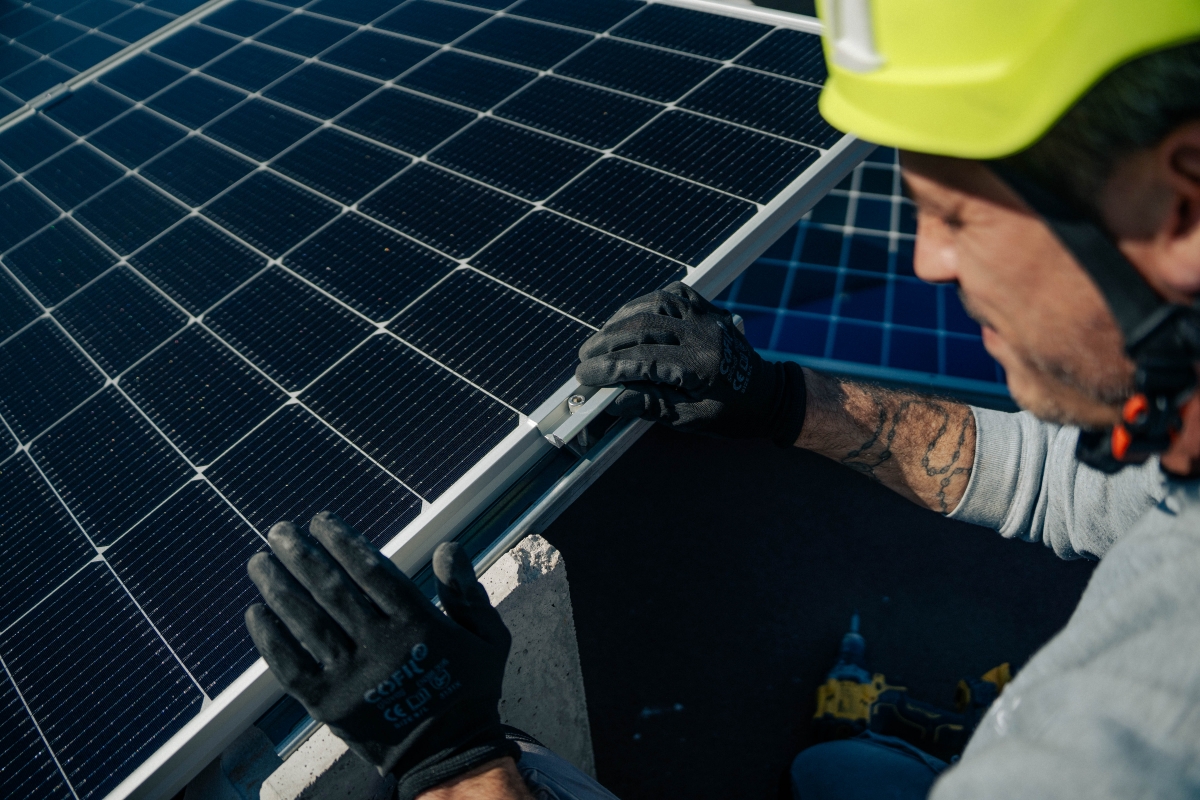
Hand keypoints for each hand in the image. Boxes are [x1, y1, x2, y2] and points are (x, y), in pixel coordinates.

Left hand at [245, 513, 517, 799]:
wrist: (449, 754)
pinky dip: (270, 638)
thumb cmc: (470, 688)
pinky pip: (291, 666)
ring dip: (278, 588)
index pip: (372, 570)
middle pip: (332, 590)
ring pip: (307, 623)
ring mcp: (351, 677)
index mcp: (419, 624)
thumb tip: (449, 546)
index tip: (320, 521)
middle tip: (279, 530)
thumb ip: (466, 590)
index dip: (343, 541)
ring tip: (258, 562)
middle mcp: (381, 646)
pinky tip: (256, 612)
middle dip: (302, 555)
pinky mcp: (328, 704)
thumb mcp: (488, 636)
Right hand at [575, 281, 806, 444]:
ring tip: (602, 338)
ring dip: (622, 319)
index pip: (642, 361)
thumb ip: (650, 406)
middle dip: (606, 342)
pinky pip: (673, 294)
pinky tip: (630, 316)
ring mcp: (707, 316)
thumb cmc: (731, 414)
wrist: (769, 395)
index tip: (584, 376)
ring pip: (654, 304)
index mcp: (702, 366)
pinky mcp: (708, 308)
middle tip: (585, 358)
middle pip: (642, 327)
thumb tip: (609, 401)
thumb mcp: (690, 419)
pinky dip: (647, 302)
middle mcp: (704, 333)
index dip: (608, 368)